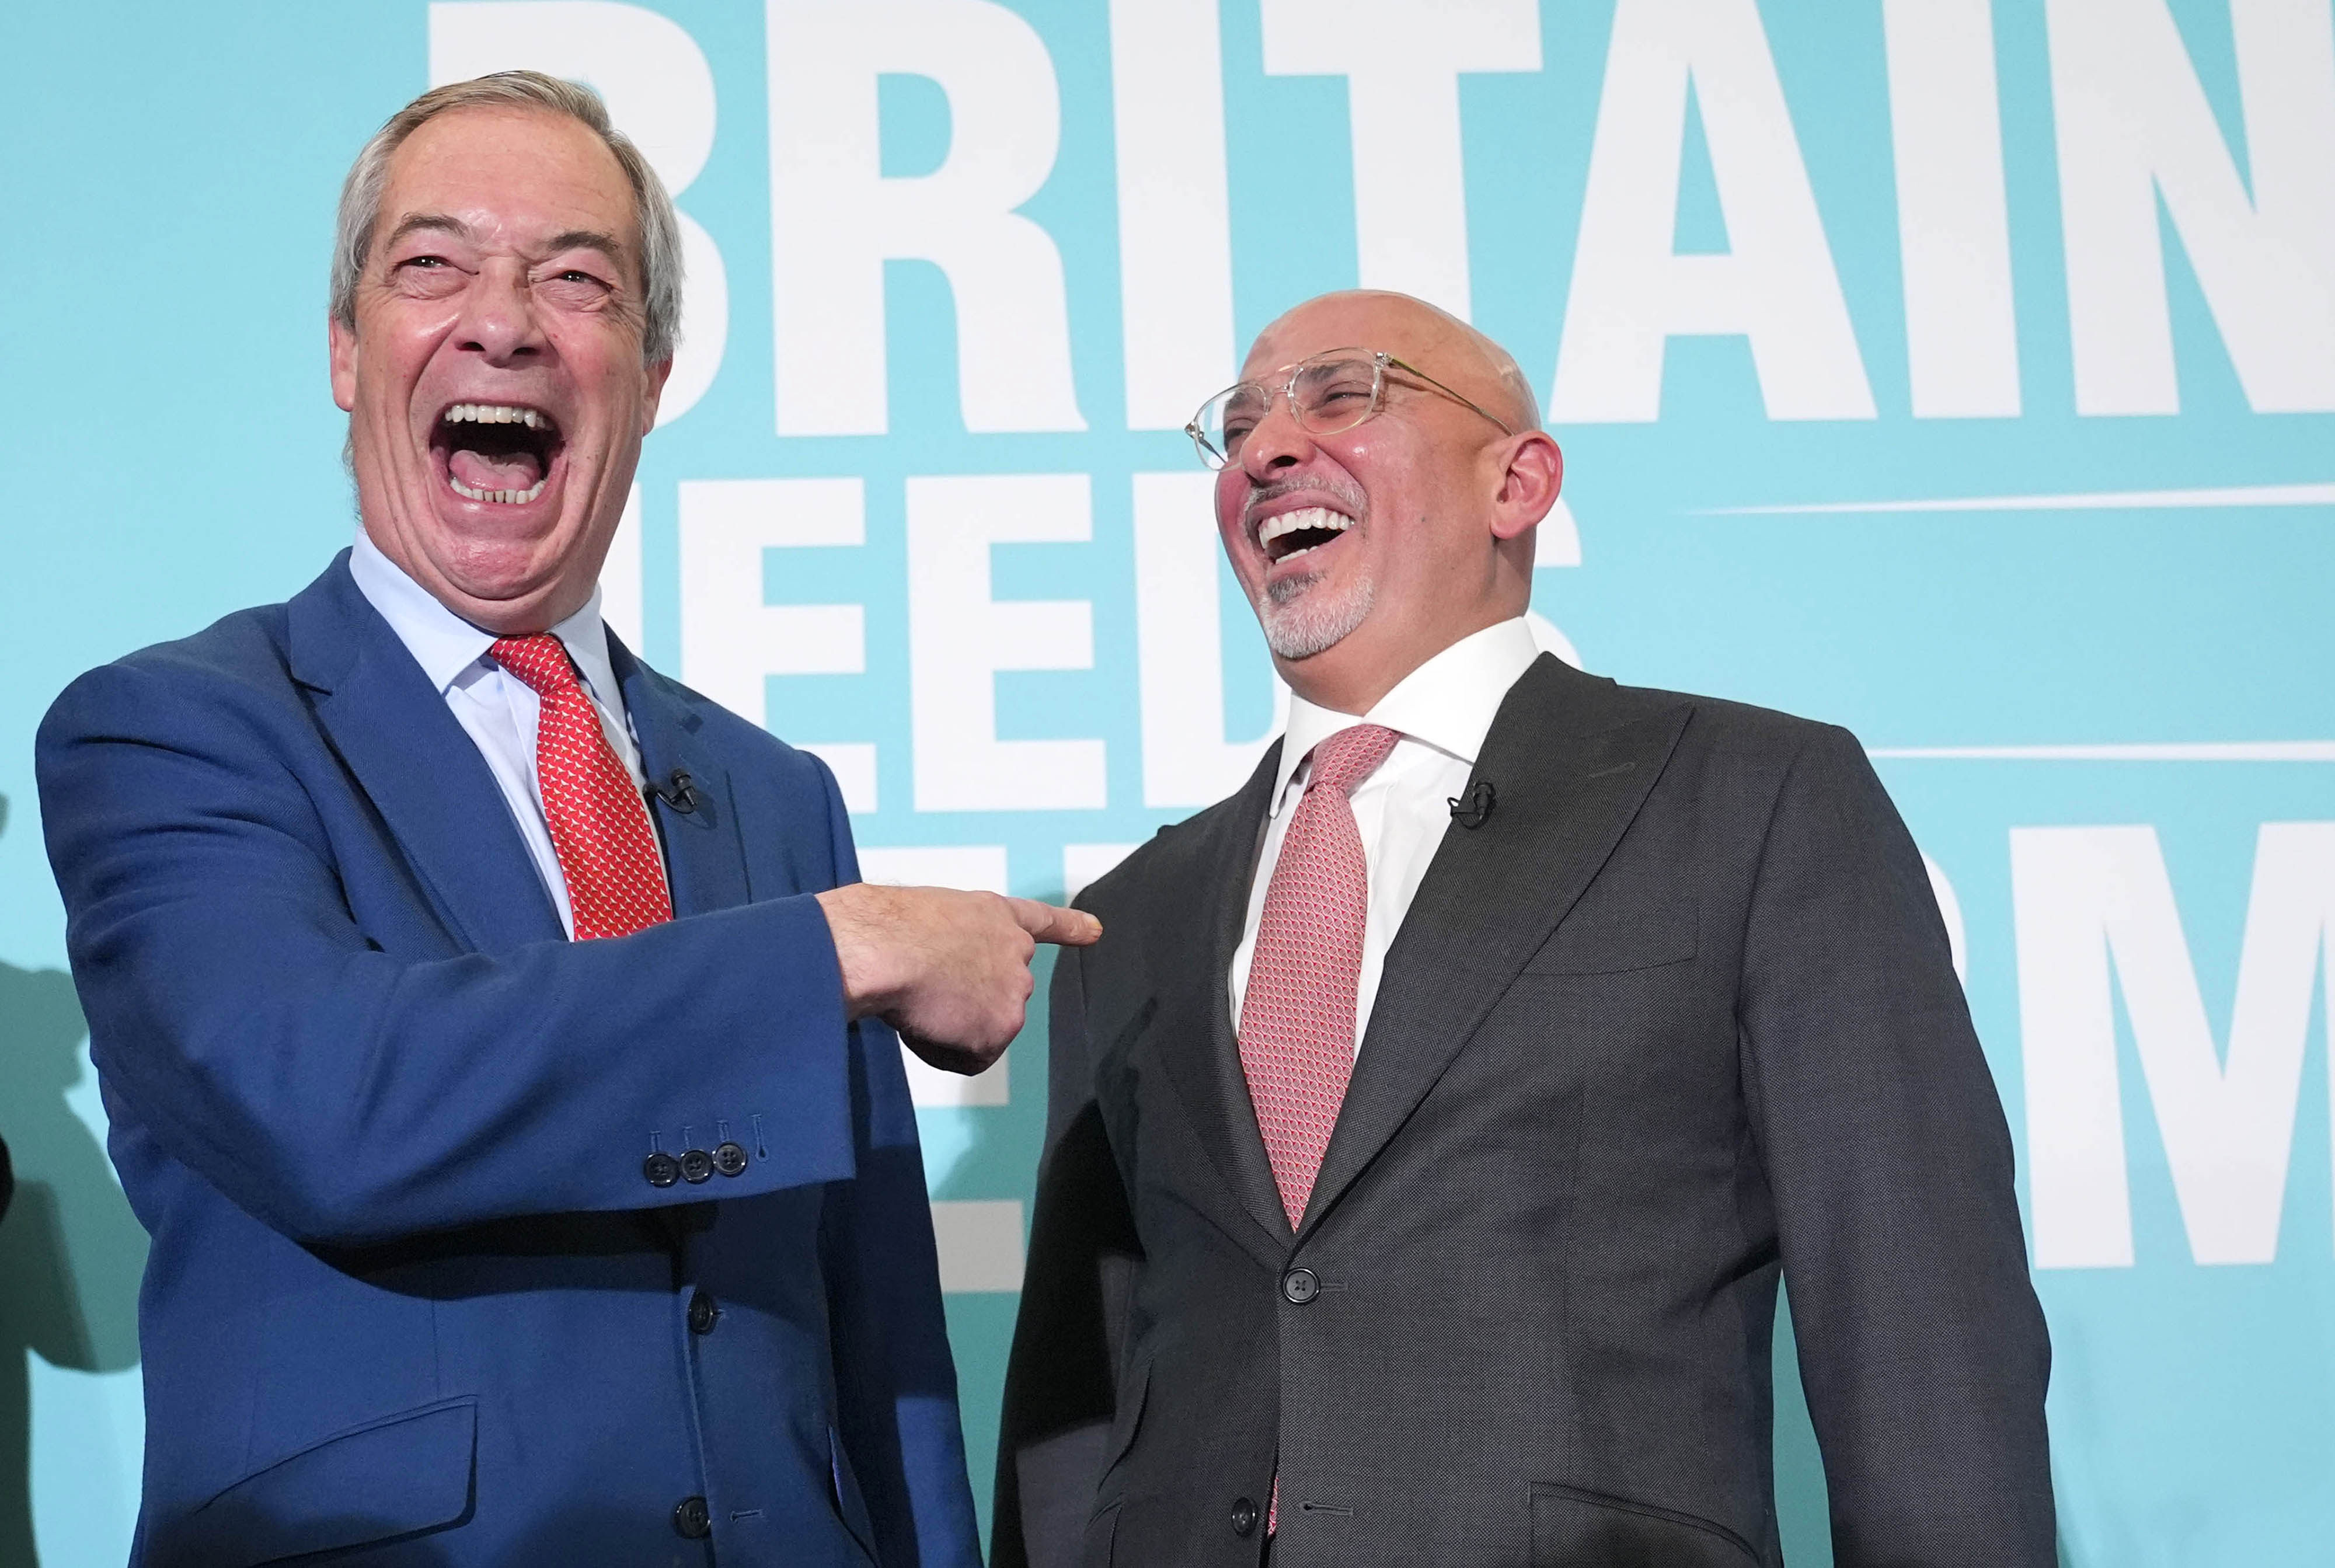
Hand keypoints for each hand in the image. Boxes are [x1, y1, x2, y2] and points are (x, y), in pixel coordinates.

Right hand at [813, 882, 1101, 1072]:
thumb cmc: (888, 931)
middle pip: (998, 995)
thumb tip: (943, 990)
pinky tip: (925, 1025)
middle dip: (966, 1003)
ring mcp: (1016, 988)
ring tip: (919, 1001)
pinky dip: (943, 1051)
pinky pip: (968, 1058)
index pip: (1039, 920)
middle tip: (925, 991)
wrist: (887, 948)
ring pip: (980, 1029)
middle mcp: (1015, 949)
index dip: (1069, 927)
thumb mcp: (929, 922)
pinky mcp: (1004, 1025)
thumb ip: (953, 948)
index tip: (1095, 929)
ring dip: (949, 1027)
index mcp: (992, 915)